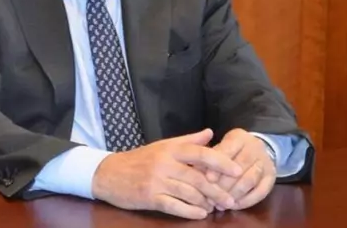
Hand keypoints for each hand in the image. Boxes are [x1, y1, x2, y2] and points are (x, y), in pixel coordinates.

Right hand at [91, 128, 242, 219]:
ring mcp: (156, 181)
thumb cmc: (139, 159)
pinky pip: (175, 206)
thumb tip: (210, 133)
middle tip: (230, 200)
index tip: (237, 171)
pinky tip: (200, 213)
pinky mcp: (149, 197)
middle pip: (198, 177)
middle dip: (217, 190)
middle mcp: (164, 163)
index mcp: (169, 149)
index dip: (221, 162)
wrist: (109, 173)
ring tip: (215, 208)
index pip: (200, 153)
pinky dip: (190, 211)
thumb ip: (188, 140)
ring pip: (188, 193)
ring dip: (205, 202)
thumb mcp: (162, 146)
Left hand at [204, 128, 276, 209]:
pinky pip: (261, 192)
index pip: (227, 151)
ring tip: (221, 204)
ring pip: (250, 180)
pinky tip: (234, 206)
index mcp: (239, 137)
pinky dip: (246, 201)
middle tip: (212, 196)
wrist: (257, 149)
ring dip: (234, 194)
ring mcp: (265, 163)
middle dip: (224, 184)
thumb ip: (208, 157)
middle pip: (240, 167)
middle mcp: (255, 148)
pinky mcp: (272, 177)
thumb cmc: (231, 149)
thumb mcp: (219, 146)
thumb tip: (195, 171)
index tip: (208, 179)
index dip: (217, 166)